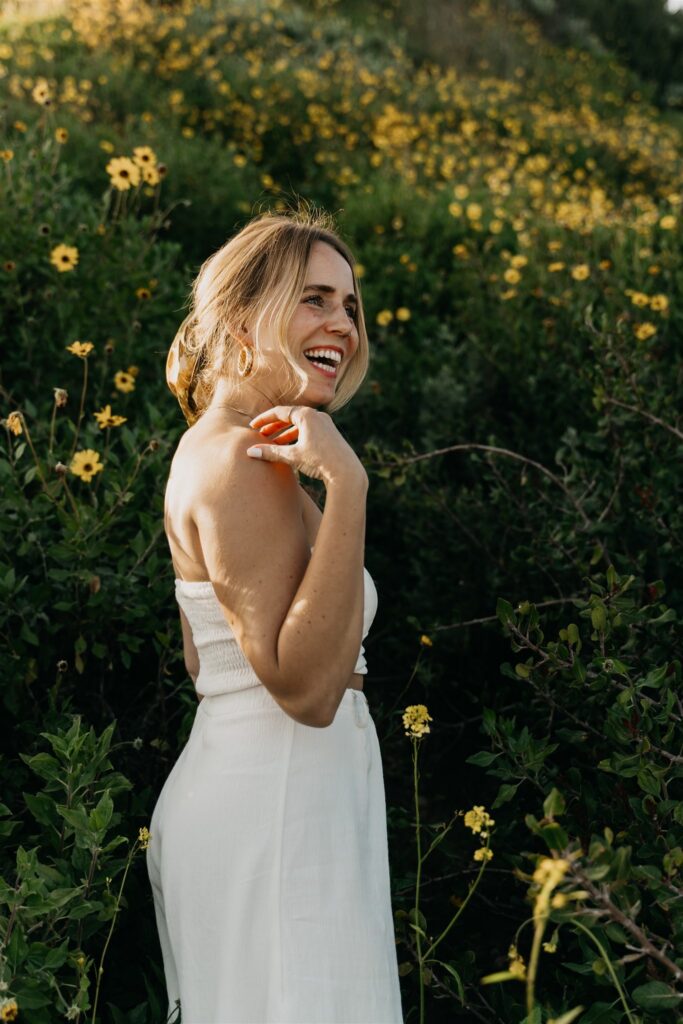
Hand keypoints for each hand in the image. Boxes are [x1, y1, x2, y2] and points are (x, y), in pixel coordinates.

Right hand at [246, 406, 366, 486]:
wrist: (347, 472)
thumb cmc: (319, 461)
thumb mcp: (292, 456)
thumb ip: (271, 452)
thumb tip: (250, 452)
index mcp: (307, 415)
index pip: (279, 412)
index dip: (264, 419)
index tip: (252, 426)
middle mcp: (317, 415)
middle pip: (290, 417)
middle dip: (273, 426)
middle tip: (260, 434)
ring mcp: (325, 424)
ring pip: (300, 425)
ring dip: (285, 433)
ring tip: (273, 443)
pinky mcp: (330, 433)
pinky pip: (309, 431)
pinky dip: (297, 437)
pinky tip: (290, 448)